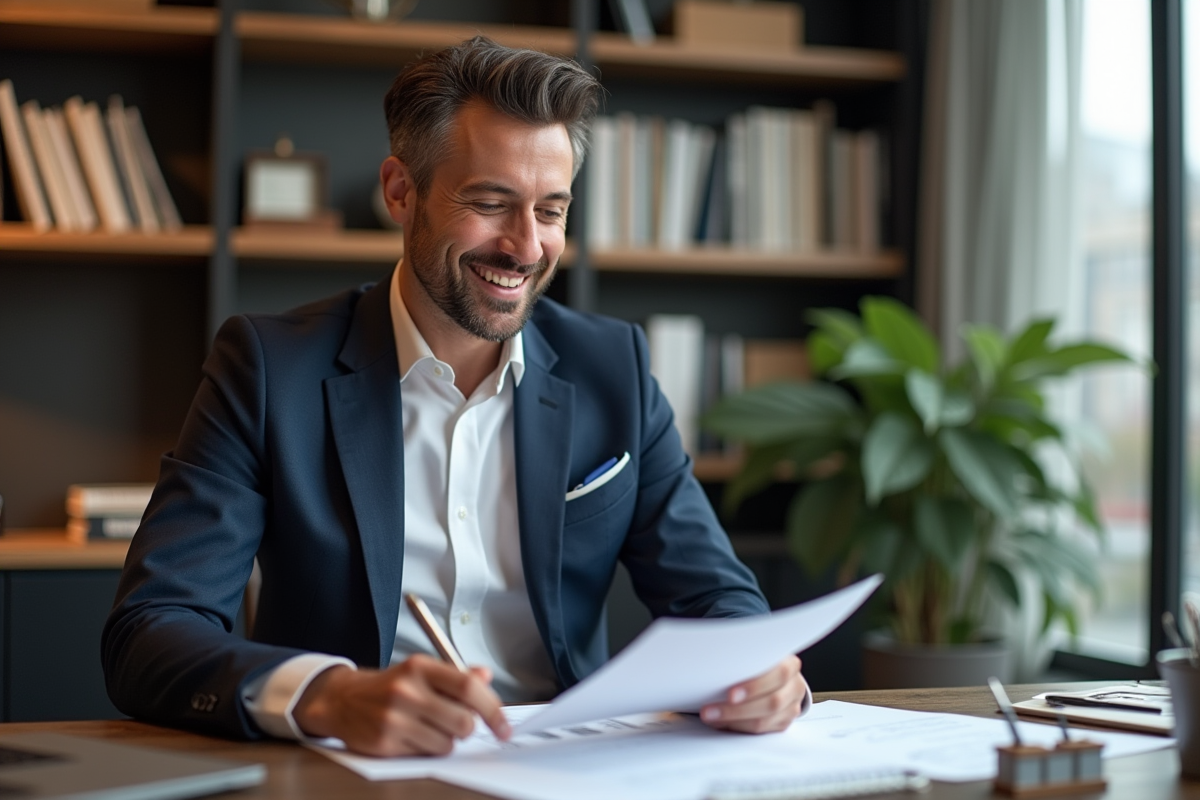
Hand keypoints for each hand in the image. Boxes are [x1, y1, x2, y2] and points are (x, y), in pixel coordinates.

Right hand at [292, 654, 510, 755]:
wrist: (342, 700)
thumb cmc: (390, 686)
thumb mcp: (421, 671)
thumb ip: (456, 675)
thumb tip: (485, 676)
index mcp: (420, 667)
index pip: (468, 687)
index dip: (492, 709)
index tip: (503, 726)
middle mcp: (406, 690)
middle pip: (463, 721)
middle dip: (468, 728)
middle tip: (458, 724)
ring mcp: (394, 718)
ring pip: (447, 743)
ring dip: (447, 741)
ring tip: (430, 728)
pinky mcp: (385, 742)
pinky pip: (426, 754)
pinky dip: (428, 749)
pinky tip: (413, 736)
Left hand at [700, 655, 806, 733]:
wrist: (774, 675)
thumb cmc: (759, 663)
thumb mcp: (756, 656)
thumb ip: (745, 660)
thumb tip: (715, 667)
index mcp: (790, 664)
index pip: (778, 675)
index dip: (754, 686)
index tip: (730, 694)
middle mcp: (794, 686)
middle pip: (771, 702)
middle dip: (738, 709)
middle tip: (711, 711)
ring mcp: (791, 707)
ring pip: (764, 721)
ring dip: (733, 720)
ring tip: (711, 717)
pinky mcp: (783, 722)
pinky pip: (761, 731)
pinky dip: (738, 727)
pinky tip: (722, 722)